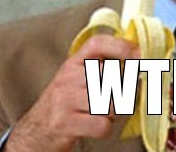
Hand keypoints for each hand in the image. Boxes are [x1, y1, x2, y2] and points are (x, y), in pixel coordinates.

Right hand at [5, 35, 138, 151]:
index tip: (140, 55)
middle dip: (123, 92)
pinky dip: (104, 128)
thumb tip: (139, 57)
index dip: (121, 46)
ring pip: (111, 102)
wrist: (35, 131)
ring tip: (104, 113)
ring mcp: (65, 99)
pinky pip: (102, 124)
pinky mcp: (64, 122)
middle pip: (112, 78)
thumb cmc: (66, 102)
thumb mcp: (78, 78)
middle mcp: (68, 76)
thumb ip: (102, 67)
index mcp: (74, 62)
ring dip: (114, 113)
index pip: (98, 44)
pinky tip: (95, 126)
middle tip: (117, 100)